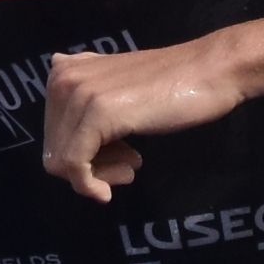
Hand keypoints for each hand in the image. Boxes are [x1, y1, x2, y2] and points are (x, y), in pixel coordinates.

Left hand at [38, 36, 250, 202]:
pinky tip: (108, 192)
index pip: (52, 133)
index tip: (117, 156)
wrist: (211, 71)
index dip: (80, 154)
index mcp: (65, 71)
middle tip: (128, 165)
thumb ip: (88, 95)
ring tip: (131, 168)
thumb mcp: (118, 88)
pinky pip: (75, 166)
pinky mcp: (98, 114)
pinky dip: (89, 187)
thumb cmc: (174, 85)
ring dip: (96, 176)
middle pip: (53, 149)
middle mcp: (64, 79)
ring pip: (61, 162)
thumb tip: (65, 124)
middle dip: (88, 167)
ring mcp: (79, 94)